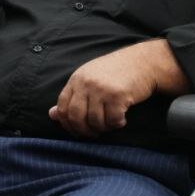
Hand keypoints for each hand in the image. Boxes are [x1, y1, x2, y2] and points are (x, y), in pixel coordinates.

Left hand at [49, 40, 182, 137]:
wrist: (142, 62)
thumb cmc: (115, 72)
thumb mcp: (89, 79)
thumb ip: (72, 97)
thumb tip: (52, 115)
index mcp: (76, 79)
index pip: (62, 106)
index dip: (66, 123)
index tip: (76, 130)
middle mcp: (86, 83)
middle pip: (75, 116)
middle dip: (83, 130)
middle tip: (93, 133)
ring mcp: (101, 89)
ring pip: (95, 121)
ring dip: (103, 128)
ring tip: (110, 123)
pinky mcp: (118, 95)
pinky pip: (112, 120)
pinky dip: (117, 124)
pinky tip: (121, 119)